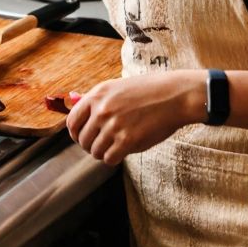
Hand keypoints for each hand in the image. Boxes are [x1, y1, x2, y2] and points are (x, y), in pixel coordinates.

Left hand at [65, 70, 206, 164]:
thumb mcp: (117, 87)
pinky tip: (121, 153)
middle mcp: (101, 110)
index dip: (76, 134)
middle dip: (90, 146)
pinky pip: (109, 158)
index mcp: (96, 95)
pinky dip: (113, 159)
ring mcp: (114, 126)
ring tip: (113, 149)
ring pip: (95, 151)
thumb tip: (73, 99)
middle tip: (101, 146)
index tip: (82, 138)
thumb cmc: (148, 91)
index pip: (72, 122)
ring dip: (102, 153)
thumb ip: (95, 98)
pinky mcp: (127, 141)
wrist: (175, 96)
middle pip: (82, 140)